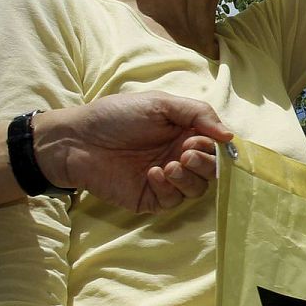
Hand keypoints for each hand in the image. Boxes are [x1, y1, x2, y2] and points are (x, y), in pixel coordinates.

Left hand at [33, 92, 231, 213]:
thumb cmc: (115, 116)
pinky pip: (173, 201)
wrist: (75, 139)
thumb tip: (230, 136)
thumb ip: (199, 113)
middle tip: (183, 153)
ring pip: (197, 189)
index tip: (198, 140)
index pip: (218, 147)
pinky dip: (168, 189)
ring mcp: (166, 180)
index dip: (216, 147)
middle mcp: (180, 157)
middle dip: (206, 163)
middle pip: (213, 171)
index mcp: (186, 134)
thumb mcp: (161, 103)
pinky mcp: (150, 198)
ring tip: (169, 164)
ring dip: (189, 177)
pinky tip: (152, 174)